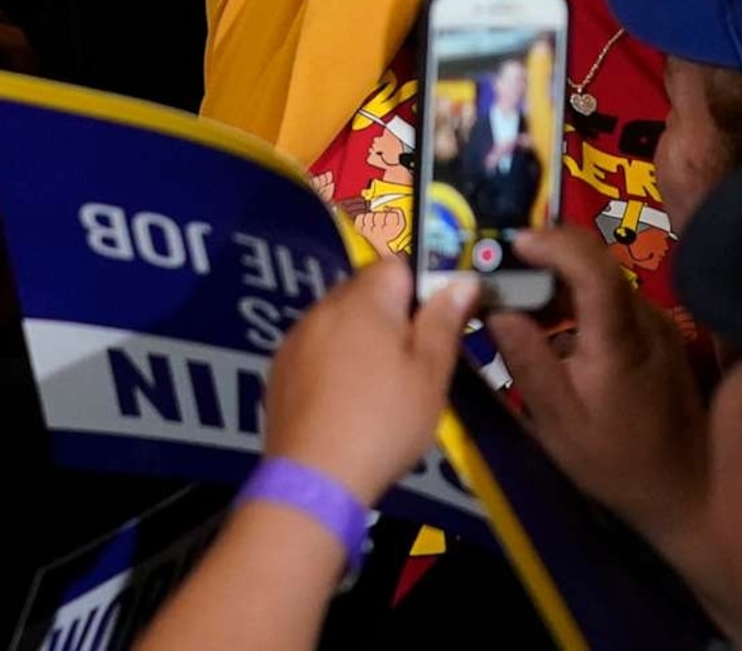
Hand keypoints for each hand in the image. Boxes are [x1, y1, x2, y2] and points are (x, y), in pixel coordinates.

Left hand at [259, 258, 471, 505]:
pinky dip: (333, 361)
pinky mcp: (280, 366)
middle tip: (413, 363)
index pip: (396, 265)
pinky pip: (315, 347)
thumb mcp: (430, 375)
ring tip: (379, 386)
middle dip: (391, 314)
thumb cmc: (384, 422)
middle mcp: (324, 307)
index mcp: (365, 301)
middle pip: (365, 290)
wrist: (316, 475)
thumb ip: (443, 322)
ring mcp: (297, 336)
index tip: (434, 326)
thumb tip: (461, 280)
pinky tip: (345, 399)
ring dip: (360, 337)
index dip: (421, 287)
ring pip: (339, 319)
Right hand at [489, 222, 709, 550]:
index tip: (512, 246)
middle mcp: (646, 320)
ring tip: (520, 304)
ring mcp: (658, 325)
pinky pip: (613, 298)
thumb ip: (527, 361)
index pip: (592, 267)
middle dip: (544, 257)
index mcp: (620, 340)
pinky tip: (555, 327)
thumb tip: (495, 308)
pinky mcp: (660, 334)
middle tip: (501, 277)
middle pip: (595, 262)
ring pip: (603, 278)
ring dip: (559, 279)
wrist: (688, 493)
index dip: (552, 244)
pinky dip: (578, 299)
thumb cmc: (616, 463)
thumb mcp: (558, 423)